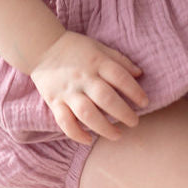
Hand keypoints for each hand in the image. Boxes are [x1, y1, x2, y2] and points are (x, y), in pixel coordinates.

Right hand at [30, 30, 148, 144]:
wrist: (42, 47)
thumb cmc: (76, 48)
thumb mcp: (99, 48)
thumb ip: (120, 60)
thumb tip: (140, 74)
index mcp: (96, 62)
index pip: (120, 77)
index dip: (135, 91)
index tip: (145, 103)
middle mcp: (83, 78)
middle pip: (106, 98)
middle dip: (123, 113)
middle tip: (134, 122)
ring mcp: (68, 92)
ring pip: (87, 114)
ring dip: (104, 127)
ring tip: (118, 135)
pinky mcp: (54, 102)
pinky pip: (65, 122)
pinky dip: (77, 134)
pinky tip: (90, 139)